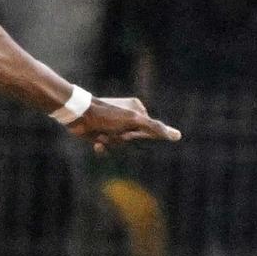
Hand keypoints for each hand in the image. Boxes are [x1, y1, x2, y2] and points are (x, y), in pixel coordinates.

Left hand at [64, 95, 181, 150]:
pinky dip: (103, 146)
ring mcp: (115, 124)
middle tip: (112, 132)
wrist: (79, 115)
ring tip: (101, 134)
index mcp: (138, 108)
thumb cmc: (107, 115)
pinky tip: (96, 141)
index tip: (127, 132)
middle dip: (122, 140)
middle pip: (134, 139)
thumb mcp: (133, 120)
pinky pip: (109, 146)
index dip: (137, 136)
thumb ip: (155, 127)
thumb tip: (178, 135)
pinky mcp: (103, 131)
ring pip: (120, 144)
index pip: (147, 131)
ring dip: (111, 143)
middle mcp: (127, 116)